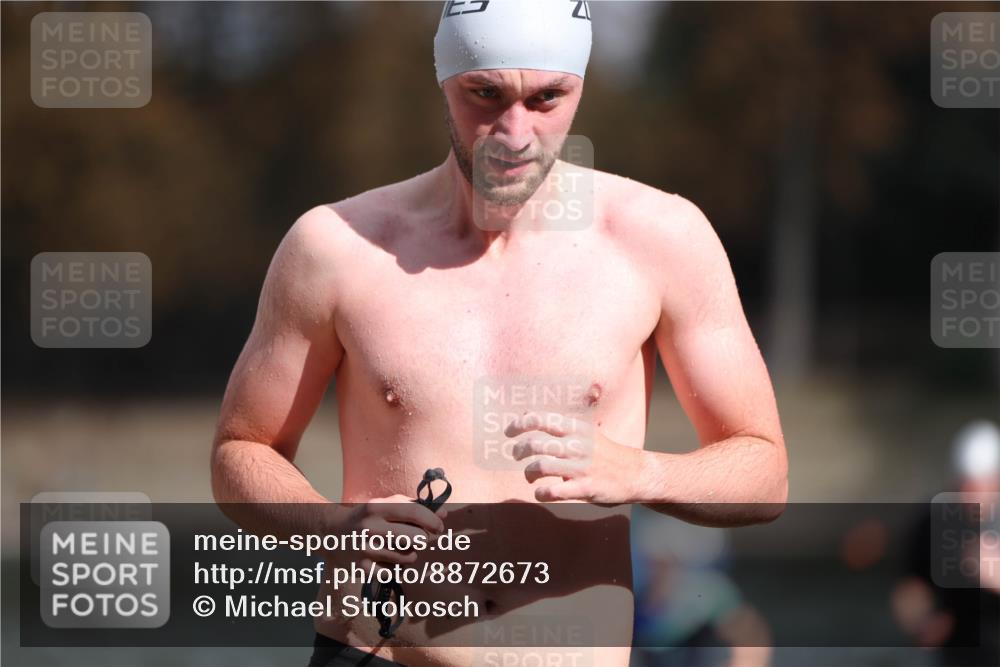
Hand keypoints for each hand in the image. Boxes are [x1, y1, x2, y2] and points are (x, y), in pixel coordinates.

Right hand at [327, 495, 446, 570]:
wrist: (332, 532)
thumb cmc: (368, 516)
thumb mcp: (386, 504)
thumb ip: (415, 506)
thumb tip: (444, 513)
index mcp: (377, 507)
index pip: (415, 512)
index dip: (433, 521)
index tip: (439, 527)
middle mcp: (371, 528)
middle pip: (417, 538)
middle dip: (423, 539)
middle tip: (419, 538)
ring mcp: (366, 550)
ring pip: (409, 557)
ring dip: (410, 553)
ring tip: (398, 547)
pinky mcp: (363, 569)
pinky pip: (396, 572)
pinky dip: (396, 567)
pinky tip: (386, 558)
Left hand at [504, 411, 640, 503]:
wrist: (637, 474)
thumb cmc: (606, 453)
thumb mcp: (587, 433)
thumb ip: (562, 428)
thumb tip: (528, 416)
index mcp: (577, 428)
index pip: (542, 419)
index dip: (520, 424)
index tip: (508, 432)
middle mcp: (578, 445)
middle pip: (536, 443)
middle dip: (519, 451)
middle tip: (516, 456)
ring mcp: (582, 467)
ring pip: (541, 466)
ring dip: (528, 473)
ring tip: (529, 477)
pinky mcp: (586, 488)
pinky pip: (553, 492)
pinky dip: (540, 493)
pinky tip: (540, 493)